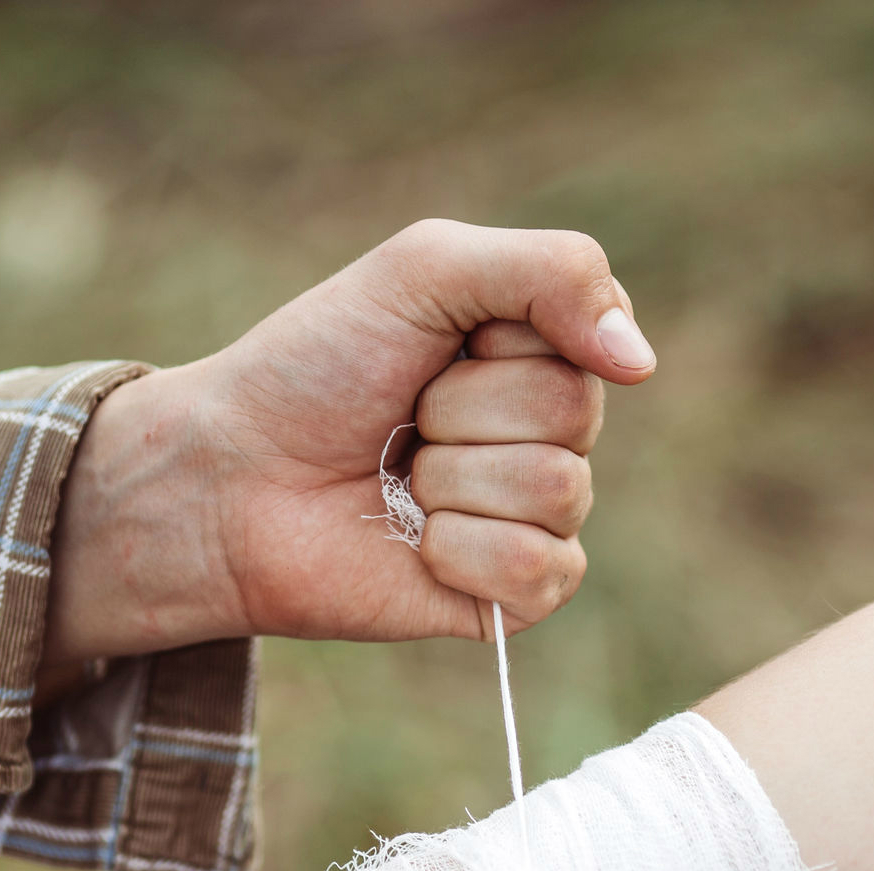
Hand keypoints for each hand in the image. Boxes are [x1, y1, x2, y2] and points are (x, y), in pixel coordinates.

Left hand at [44, 219, 654, 670]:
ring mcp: (534, 517)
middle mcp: (547, 433)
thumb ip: (553, 274)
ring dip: (454, 481)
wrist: (229, 480)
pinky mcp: (512, 596)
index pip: (592, 337)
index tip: (435, 343)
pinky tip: (417, 544)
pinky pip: (544, 571)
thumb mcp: (426, 271)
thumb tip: (644, 364)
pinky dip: (466, 554)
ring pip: (561, 492)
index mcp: (538, 350)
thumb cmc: (313, 368)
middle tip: (403, 417)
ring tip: (400, 480)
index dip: (500, 342)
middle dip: (466, 411)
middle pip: (575, 416)